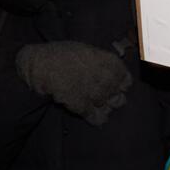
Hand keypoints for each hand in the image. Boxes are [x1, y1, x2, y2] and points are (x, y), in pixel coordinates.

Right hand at [16, 41, 131, 125]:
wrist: (43, 65)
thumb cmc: (62, 54)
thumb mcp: (87, 50)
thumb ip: (102, 61)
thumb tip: (112, 67)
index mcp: (109, 63)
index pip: (126, 80)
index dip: (121, 84)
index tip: (117, 85)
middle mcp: (107, 79)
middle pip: (119, 97)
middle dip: (113, 98)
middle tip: (105, 96)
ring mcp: (96, 94)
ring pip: (110, 108)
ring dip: (106, 108)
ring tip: (98, 104)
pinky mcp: (84, 107)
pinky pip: (98, 118)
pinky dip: (97, 118)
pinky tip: (94, 115)